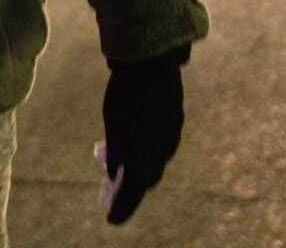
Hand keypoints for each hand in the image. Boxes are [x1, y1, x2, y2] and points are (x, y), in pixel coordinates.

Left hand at [102, 48, 187, 224]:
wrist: (152, 65)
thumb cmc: (125, 96)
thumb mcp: (113, 126)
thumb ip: (116, 152)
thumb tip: (114, 173)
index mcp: (145, 160)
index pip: (132, 193)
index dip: (121, 208)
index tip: (110, 219)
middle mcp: (163, 154)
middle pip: (145, 178)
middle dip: (128, 188)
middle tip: (110, 191)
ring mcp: (171, 138)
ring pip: (153, 161)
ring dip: (136, 167)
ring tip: (113, 163)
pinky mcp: (175, 123)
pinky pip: (159, 146)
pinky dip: (144, 151)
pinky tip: (132, 142)